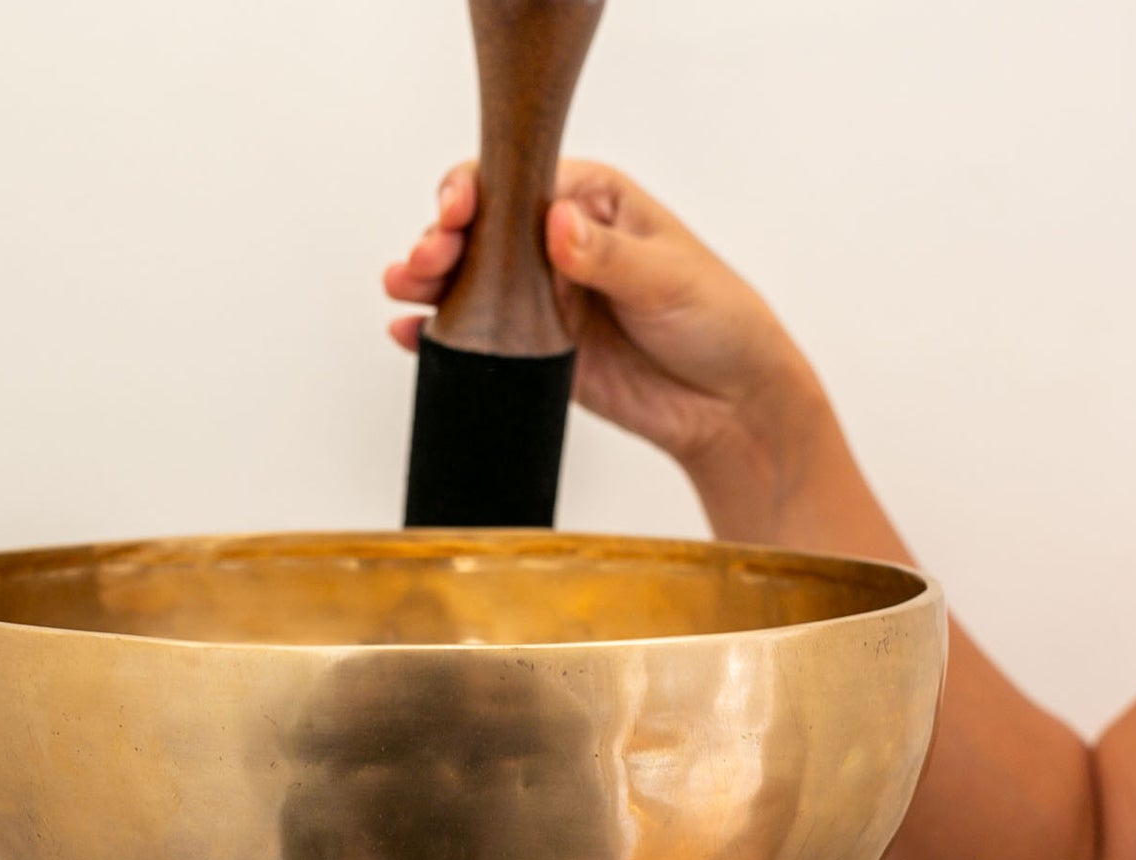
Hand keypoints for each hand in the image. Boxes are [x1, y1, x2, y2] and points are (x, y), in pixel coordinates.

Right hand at [385, 161, 846, 541]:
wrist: (729, 405)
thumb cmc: (718, 322)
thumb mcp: (669, 278)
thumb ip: (609, 255)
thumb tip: (557, 225)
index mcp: (590, 202)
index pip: (517, 178)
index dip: (477, 187)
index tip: (458, 209)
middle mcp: (555, 243)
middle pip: (479, 226)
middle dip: (442, 236)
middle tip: (428, 259)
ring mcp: (539, 297)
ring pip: (466, 278)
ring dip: (427, 279)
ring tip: (405, 287)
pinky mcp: (532, 348)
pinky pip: (474, 334)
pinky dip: (435, 332)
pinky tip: (410, 332)